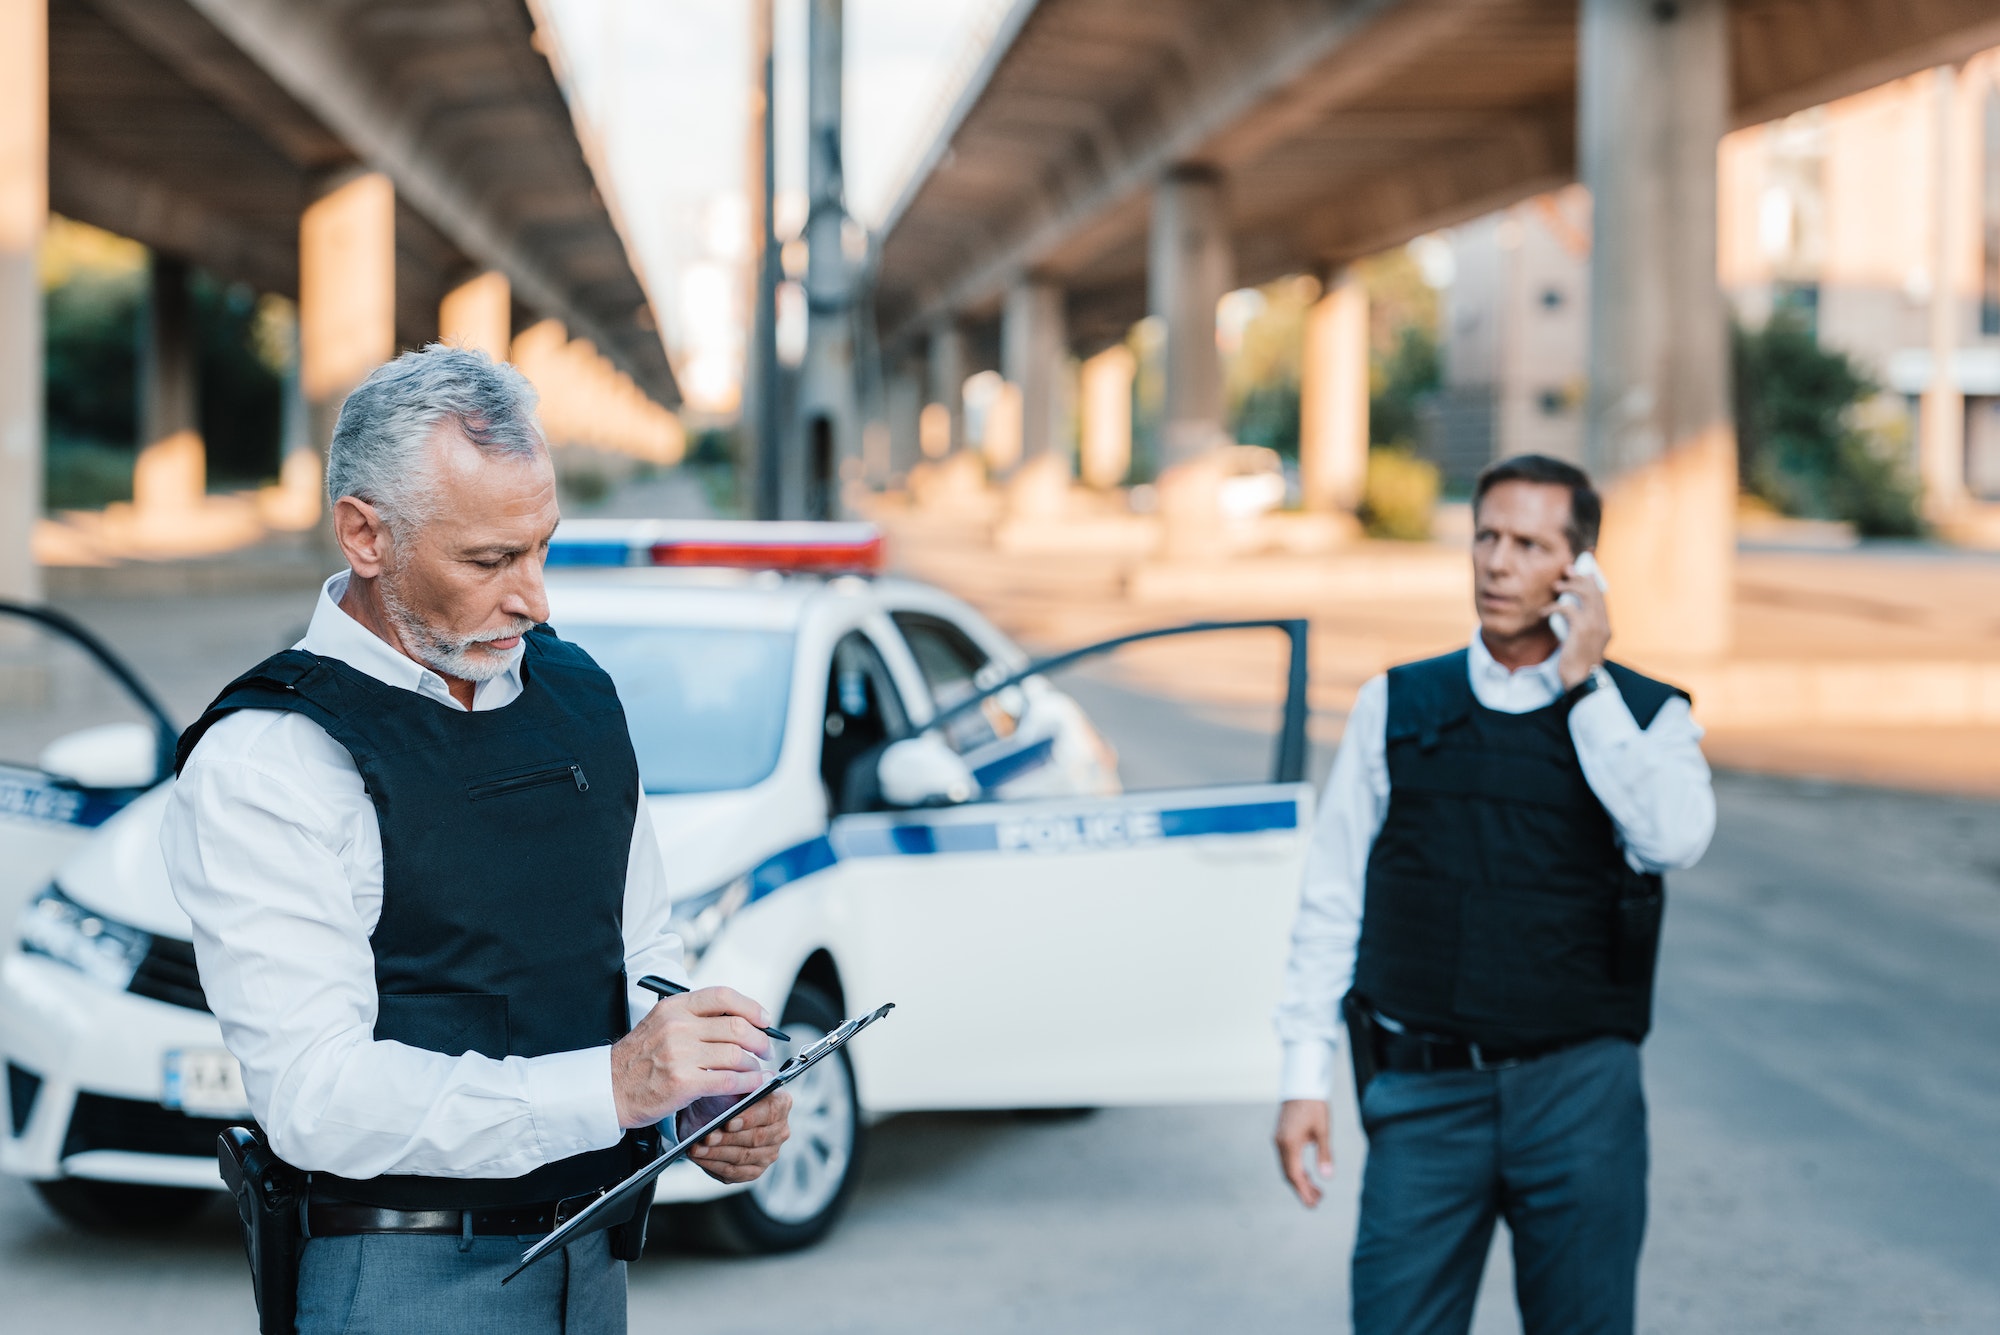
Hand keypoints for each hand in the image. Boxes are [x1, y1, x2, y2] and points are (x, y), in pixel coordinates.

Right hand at [611, 986, 773, 1129]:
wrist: (609, 1089)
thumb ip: (694, 1018)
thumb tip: (738, 1019)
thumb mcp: (661, 1024)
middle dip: (760, 1041)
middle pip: (737, 1027)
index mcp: (675, 1007)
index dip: (751, 1007)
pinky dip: (748, 1083)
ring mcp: (680, 1054)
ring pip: (737, 1054)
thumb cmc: (637, 1060)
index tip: (765, 1020)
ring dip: (755, 1066)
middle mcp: (678, 1026)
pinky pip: (728, 1079)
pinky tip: (753, 1085)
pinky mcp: (684, 1082)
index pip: (723, 996)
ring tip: (757, 1071)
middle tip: (765, 1050)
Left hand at [688, 1089, 791, 1183]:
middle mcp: (780, 1130)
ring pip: (743, 1156)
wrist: (713, 1111)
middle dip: (728, 1138)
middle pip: (756, 1137)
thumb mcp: (731, 1084)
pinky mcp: (754, 1170)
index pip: (770, 1112)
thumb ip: (738, 1083)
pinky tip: (700, 1157)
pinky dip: (714, 1165)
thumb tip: (737, 1083)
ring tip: (697, 1148)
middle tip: (708, 1137)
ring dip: (717, 1153)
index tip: (728, 1122)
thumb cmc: (725, 1095)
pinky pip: (735, 1172)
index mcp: (781, 1103)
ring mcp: (769, 1153)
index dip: (749, 1118)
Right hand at [1275, 1099, 1333, 1207]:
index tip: (1313, 1204)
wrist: (1301, 1085)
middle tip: (1318, 1201)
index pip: (1294, 1175)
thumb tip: (1327, 1178)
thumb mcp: (1323, 1130)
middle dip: (1302, 1189)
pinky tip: (1308, 1174)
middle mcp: (1280, 1144)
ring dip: (1300, 1180)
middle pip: (1289, 1174)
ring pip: (1287, 1167)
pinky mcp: (1281, 1136)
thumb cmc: (1314, 1105)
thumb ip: (1325, 1155)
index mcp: (1289, 1144)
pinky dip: (1297, 1170)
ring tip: (1316, 1190)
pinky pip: (1286, 1159)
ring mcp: (1279, 1139)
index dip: (1303, 1192)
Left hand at [1543, 561, 1610, 688]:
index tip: (1581, 570)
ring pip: (1586, 594)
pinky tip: (1544, 612)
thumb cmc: (1578, 664)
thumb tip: (1567, 610)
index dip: (1592, 581)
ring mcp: (1595, 625)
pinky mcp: (1582, 630)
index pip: (1602, 596)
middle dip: (1580, 577)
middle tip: (1566, 572)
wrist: (1581, 681)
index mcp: (1605, 626)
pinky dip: (1554, 607)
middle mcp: (1603, 623)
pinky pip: (1568, 608)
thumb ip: (1580, 627)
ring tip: (1556, 587)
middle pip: (1595, 590)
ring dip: (1570, 586)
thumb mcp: (1582, 642)